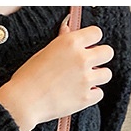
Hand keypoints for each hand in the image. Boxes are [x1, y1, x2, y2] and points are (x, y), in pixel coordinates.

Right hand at [0, 14, 114, 130]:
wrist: (23, 101)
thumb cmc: (28, 77)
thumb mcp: (44, 52)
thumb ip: (62, 41)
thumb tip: (68, 29)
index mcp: (71, 43)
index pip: (96, 33)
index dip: (92, 41)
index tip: (87, 48)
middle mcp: (81, 59)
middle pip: (107, 52)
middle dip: (100, 58)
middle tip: (90, 65)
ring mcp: (85, 79)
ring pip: (107, 74)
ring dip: (98, 77)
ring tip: (84, 81)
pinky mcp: (85, 98)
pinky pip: (99, 94)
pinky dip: (92, 95)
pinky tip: (80, 94)